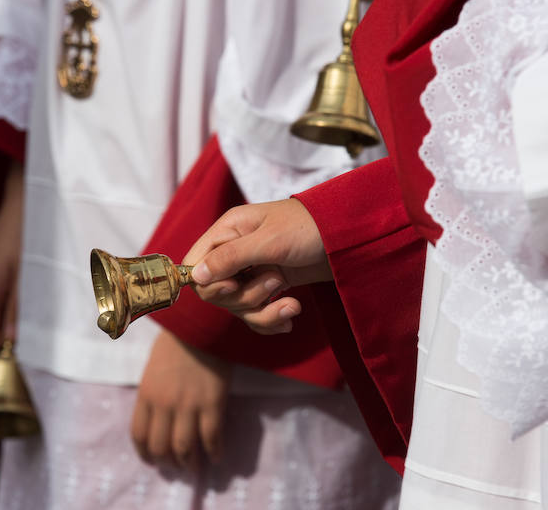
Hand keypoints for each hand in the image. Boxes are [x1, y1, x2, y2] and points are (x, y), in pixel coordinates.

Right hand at [0, 162, 23, 345]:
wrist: (23, 198)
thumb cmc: (31, 234)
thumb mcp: (29, 273)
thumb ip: (19, 306)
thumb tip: (12, 337)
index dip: (3, 341)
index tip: (26, 343)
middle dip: (11, 324)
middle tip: (39, 322)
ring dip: (13, 307)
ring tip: (38, 299)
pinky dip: (11, 292)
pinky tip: (30, 281)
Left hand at [131, 330, 230, 470]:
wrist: (202, 325)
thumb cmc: (177, 343)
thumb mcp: (153, 369)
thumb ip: (153, 395)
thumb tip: (158, 421)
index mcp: (146, 394)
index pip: (139, 435)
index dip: (145, 454)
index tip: (153, 460)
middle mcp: (164, 404)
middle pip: (161, 447)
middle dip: (168, 462)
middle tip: (176, 466)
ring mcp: (189, 405)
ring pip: (185, 448)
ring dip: (189, 463)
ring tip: (194, 467)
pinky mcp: (213, 404)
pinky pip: (211, 437)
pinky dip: (214, 452)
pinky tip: (216, 457)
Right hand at [183, 198, 330, 334]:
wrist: (352, 238)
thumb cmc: (311, 228)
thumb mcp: (269, 241)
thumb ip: (230, 258)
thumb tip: (195, 277)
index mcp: (228, 231)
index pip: (195, 264)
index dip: (210, 283)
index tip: (234, 284)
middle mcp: (236, 251)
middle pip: (216, 292)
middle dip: (246, 296)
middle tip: (275, 281)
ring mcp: (254, 270)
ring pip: (238, 306)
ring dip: (263, 308)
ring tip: (290, 295)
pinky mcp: (272, 286)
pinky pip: (257, 314)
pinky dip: (273, 319)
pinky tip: (292, 314)